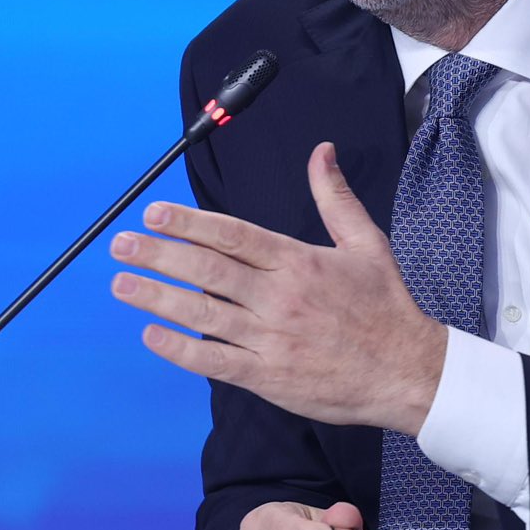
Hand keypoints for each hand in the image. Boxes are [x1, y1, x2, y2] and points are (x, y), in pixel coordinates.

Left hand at [109, 141, 447, 433]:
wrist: (408, 372)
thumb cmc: (386, 307)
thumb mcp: (367, 244)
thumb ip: (335, 198)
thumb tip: (322, 152)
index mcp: (299, 262)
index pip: (233, 236)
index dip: (189, 222)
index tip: (153, 213)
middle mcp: (279, 298)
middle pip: (207, 270)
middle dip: (158, 254)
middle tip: (121, 244)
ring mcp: (270, 339)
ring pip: (202, 314)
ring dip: (156, 297)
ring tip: (122, 284)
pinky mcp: (268, 377)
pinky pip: (214, 361)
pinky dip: (179, 349)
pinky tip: (151, 335)